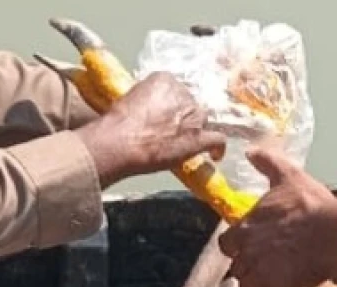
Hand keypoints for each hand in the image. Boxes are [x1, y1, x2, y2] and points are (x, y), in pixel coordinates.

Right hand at [75, 72, 227, 185]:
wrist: (121, 143)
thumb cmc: (118, 123)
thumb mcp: (129, 98)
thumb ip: (146, 99)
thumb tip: (148, 109)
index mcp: (165, 80)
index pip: (174, 88)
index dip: (169, 103)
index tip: (162, 111)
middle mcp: (183, 95)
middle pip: (189, 104)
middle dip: (182, 116)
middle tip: (169, 130)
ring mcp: (193, 117)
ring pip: (202, 120)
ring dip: (195, 129)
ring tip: (184, 141)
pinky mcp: (198, 139)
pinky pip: (217, 140)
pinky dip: (218, 148)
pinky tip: (215, 156)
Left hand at [218, 148, 336, 286]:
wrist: (334, 235)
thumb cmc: (312, 207)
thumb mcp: (289, 177)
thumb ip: (268, 163)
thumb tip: (250, 151)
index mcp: (246, 226)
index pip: (227, 243)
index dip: (240, 246)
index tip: (254, 245)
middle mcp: (246, 251)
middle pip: (237, 266)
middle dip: (249, 266)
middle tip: (269, 265)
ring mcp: (258, 272)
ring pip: (246, 286)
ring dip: (256, 285)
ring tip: (275, 282)